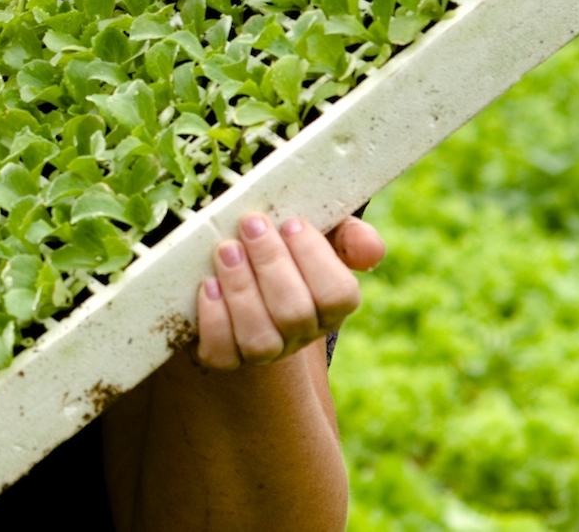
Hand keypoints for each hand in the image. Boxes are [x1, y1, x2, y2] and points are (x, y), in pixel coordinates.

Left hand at [194, 214, 384, 371]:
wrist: (242, 275)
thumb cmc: (285, 248)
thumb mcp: (321, 234)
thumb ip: (350, 236)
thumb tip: (370, 249)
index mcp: (330, 305)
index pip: (338, 295)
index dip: (315, 258)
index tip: (290, 221)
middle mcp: (301, 334)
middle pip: (295, 313)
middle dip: (271, 263)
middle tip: (251, 223)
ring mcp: (265, 351)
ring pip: (260, 339)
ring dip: (241, 289)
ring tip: (226, 249)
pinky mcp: (225, 358)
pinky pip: (222, 354)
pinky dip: (215, 320)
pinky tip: (208, 285)